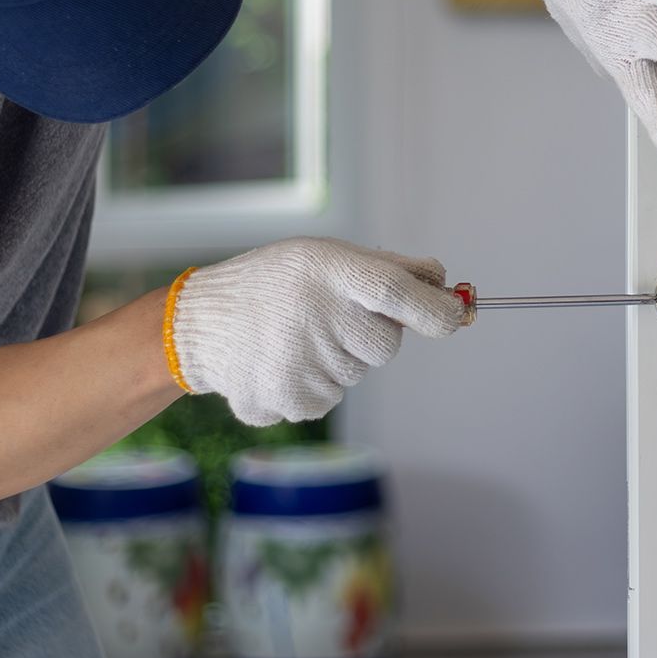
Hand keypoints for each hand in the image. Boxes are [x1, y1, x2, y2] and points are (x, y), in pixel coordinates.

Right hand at [169, 238, 463, 425]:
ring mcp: (300, 364)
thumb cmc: (276, 281)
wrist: (201, 322)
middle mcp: (316, 318)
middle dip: (371, 335)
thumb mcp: (327, 256)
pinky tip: (282, 361)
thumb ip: (390, 269)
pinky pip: (328, 399)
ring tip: (295, 337)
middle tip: (331, 318)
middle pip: (386, 346)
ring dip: (338, 360)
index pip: (397, 293)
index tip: (455, 317)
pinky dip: (312, 384)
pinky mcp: (287, 401)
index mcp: (330, 274)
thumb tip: (442, 281)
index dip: (435, 310)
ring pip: (356, 374)